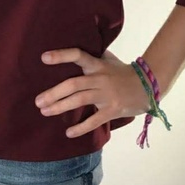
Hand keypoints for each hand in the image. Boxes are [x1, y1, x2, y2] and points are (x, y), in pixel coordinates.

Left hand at [34, 47, 151, 137]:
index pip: (78, 55)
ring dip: (60, 107)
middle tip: (38, 101)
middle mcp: (100, 78)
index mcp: (97, 64)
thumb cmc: (122, 71)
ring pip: (80, 100)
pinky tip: (68, 133)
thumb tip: (71, 51)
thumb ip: (92, 55)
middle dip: (53, 93)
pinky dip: (81, 127)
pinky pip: (94, 120)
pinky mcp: (112, 110)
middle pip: (73, 84)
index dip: (61, 56)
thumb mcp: (108, 58)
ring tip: (45, 111)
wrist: (147, 86)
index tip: (43, 58)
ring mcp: (106, 95)